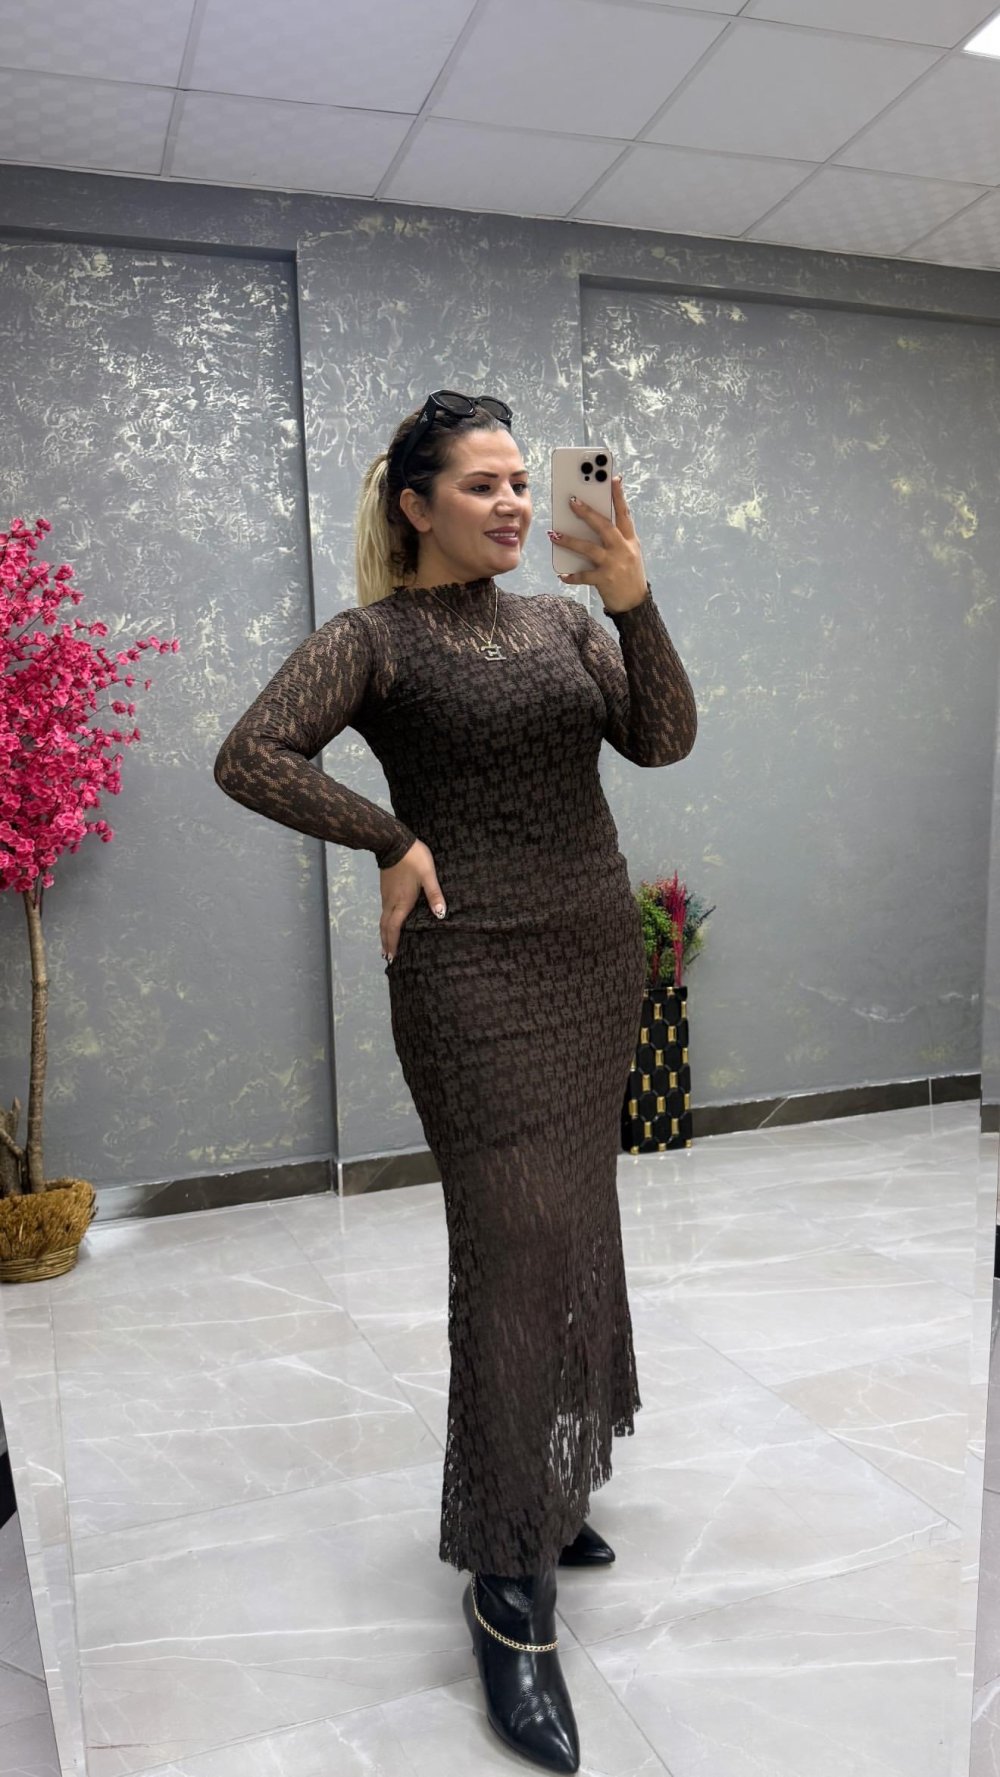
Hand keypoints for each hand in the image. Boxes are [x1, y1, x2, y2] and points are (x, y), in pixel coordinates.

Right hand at [379, 839, 445, 962]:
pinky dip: (385, 923)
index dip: (393, 943)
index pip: (395, 928)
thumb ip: (435, 894)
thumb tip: (441, 914)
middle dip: (386, 942)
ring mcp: (386, 895)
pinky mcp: (385, 889)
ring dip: (384, 933)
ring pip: (383, 919)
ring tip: (386, 945)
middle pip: (385, 927)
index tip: (392, 956)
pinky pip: (384, 912)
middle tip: (387, 957)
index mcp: (402, 901)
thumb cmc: (413, 858)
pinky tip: (389, 923)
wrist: (393, 842)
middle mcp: (391, 902)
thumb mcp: (429, 875)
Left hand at [548, 474, 648, 612]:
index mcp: (630, 540)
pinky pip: (584, 576)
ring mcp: (615, 564)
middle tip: (572, 501)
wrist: (635, 604)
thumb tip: (591, 522)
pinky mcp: (605, 580)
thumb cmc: (628, 574)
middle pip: (604, 526)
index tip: (613, 478)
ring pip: (589, 548)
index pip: (624, 513)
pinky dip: (572, 576)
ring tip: (554, 534)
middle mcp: (624, 549)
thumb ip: (615, 537)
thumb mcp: (628, 552)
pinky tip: (562, 574)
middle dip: (588, 513)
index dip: (619, 495)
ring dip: (570, 540)